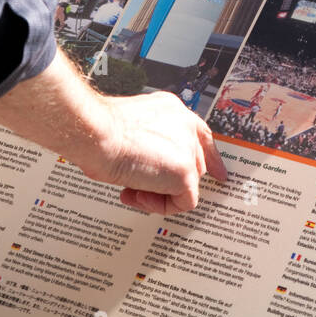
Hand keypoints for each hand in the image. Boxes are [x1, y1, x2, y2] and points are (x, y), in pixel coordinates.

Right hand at [0, 54, 228, 214]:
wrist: (97, 134)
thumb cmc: (100, 131)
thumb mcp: (130, 130)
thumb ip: (147, 143)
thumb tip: (146, 165)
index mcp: (171, 110)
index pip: (200, 134)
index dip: (209, 156)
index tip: (218, 173)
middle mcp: (184, 124)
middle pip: (194, 164)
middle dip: (168, 182)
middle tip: (139, 187)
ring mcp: (187, 147)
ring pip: (186, 185)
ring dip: (157, 193)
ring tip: (130, 188)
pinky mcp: (185, 171)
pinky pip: (182, 202)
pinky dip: (159, 206)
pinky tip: (136, 195)